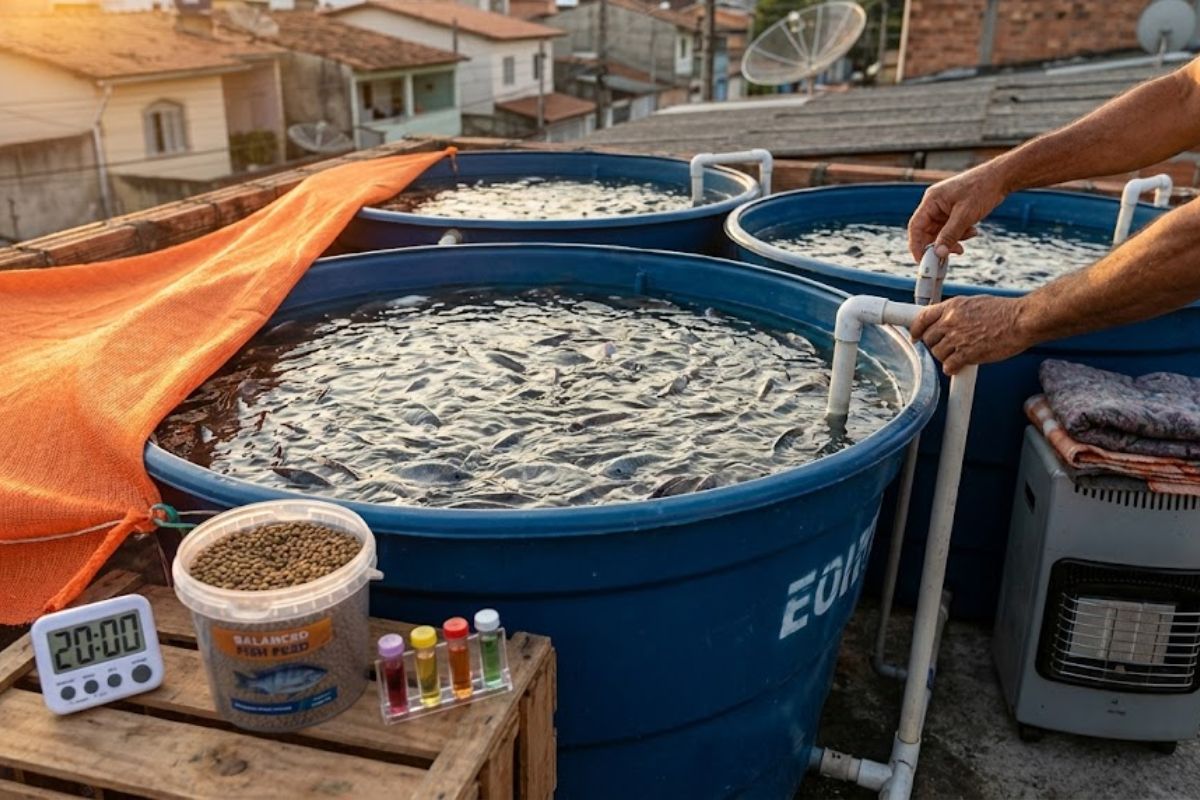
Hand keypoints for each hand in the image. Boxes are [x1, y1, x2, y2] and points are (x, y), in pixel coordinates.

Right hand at [907, 164, 1008, 261]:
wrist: (1000, 178)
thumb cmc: (982, 189)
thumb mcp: (965, 215)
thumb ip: (950, 235)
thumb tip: (938, 253)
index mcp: (931, 201)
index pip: (916, 226)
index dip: (916, 245)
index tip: (922, 261)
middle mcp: (934, 205)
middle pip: (927, 232)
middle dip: (939, 244)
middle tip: (950, 254)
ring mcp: (943, 209)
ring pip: (940, 233)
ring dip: (953, 239)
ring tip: (968, 235)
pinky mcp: (953, 212)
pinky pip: (950, 229)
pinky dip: (960, 234)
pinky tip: (972, 230)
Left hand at [910, 295, 1030, 374]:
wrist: (1023, 320)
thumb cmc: (1006, 312)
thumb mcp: (975, 303)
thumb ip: (958, 312)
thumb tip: (947, 321)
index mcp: (953, 306)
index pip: (922, 318)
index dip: (916, 329)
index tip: (915, 336)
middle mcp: (951, 321)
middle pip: (928, 338)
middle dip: (935, 345)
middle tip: (946, 348)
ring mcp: (958, 338)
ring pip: (937, 353)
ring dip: (945, 357)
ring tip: (959, 355)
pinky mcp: (967, 354)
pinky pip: (948, 366)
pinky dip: (952, 368)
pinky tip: (959, 365)